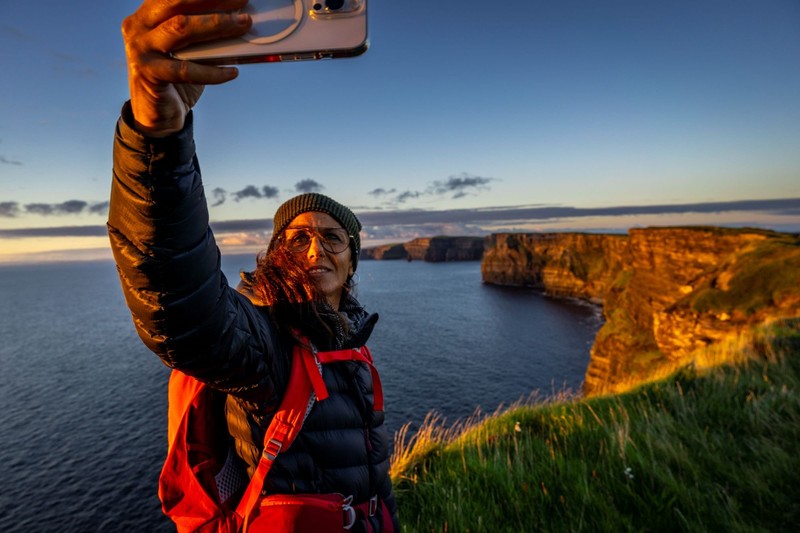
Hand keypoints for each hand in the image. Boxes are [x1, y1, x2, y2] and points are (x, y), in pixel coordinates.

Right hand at [122, 0, 251, 135]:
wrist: (157, 115)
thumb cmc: (177, 77)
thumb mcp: (189, 50)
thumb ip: (203, 34)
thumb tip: (239, 20)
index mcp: (147, 13)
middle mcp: (138, 26)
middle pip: (177, 3)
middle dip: (213, 0)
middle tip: (241, 2)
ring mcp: (140, 49)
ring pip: (182, 28)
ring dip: (217, 24)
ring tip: (243, 24)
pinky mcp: (148, 74)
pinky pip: (187, 70)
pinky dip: (213, 71)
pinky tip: (233, 72)